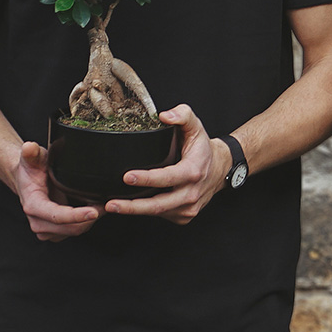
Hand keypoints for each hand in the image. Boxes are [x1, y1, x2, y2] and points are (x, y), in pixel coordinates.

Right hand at [13, 140, 101, 241]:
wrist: (25, 179)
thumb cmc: (31, 169)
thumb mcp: (32, 157)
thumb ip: (31, 152)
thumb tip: (29, 147)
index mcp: (33, 205)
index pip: (56, 216)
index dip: (76, 216)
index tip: (94, 212)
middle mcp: (37, 222)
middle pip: (69, 228)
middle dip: (89, 219)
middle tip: (106, 205)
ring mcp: (45, 230)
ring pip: (74, 231)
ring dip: (89, 221)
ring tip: (101, 206)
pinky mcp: (54, 232)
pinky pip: (74, 231)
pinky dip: (85, 223)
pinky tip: (92, 210)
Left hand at [105, 103, 224, 224]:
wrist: (219, 169)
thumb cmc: (203, 148)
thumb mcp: (196, 126)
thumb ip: (182, 114)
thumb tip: (164, 116)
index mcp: (193, 171)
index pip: (167, 178)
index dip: (146, 179)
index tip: (127, 177)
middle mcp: (191, 193)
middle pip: (158, 205)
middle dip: (132, 206)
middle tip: (111, 204)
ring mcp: (188, 208)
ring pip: (158, 213)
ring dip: (134, 211)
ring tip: (113, 206)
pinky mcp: (183, 216)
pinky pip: (161, 215)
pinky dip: (144, 212)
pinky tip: (131, 206)